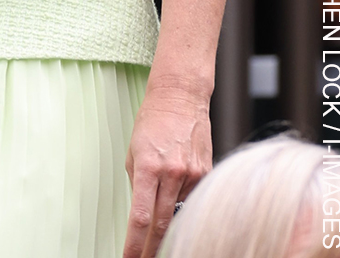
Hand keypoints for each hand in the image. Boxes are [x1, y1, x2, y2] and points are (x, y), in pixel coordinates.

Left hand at [122, 84, 210, 257]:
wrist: (180, 96)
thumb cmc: (153, 121)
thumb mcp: (134, 152)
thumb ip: (138, 184)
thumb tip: (142, 214)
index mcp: (148, 167)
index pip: (141, 217)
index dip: (135, 244)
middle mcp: (172, 172)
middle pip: (162, 224)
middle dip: (152, 248)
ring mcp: (192, 174)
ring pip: (179, 211)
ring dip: (169, 222)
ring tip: (159, 223)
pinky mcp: (206, 173)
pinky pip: (192, 198)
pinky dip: (182, 200)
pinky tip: (176, 188)